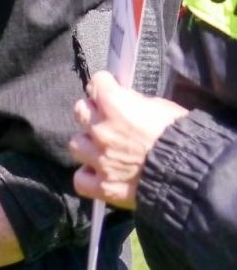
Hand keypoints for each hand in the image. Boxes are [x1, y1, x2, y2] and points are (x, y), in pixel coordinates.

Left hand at [69, 71, 185, 210]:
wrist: (192, 173)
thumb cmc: (185, 137)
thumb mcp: (163, 107)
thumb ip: (136, 102)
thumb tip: (124, 100)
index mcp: (115, 106)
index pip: (96, 83)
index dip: (104, 86)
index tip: (109, 90)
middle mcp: (101, 130)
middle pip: (80, 112)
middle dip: (93, 113)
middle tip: (106, 120)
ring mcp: (99, 159)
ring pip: (76, 145)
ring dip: (88, 145)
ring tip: (103, 149)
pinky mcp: (103, 186)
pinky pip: (80, 180)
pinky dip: (88, 177)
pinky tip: (99, 175)